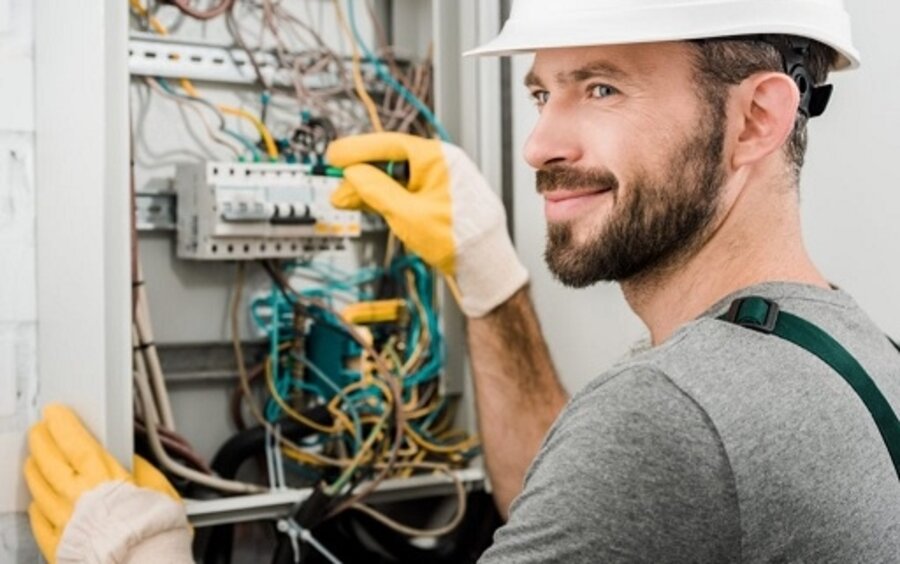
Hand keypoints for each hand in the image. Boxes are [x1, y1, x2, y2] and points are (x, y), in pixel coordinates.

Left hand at [24, 404, 187, 562]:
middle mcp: (79, 497)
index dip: (62, 426)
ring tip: (34, 461)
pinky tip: (37, 503)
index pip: (76, 443)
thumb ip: (144, 472)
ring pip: (40, 489)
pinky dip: (37, 508)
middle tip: (38, 430)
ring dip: (35, 470)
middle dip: (42, 442)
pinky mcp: (58, 546)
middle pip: (50, 462)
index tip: (55, 414)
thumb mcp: (162, 491)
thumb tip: (134, 460)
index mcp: (105, 479)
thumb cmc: (155, 533)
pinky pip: (39, 521)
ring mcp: (65, 521)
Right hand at [328, 132, 528, 316]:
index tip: (334, 155)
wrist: (485, 267)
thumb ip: (377, 191)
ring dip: (369, 189)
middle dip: (360, 174)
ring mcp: (440, 183)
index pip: (390, 145)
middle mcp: (441, 165)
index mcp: (439, 158)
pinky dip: (385, 199)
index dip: (357, 149)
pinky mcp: (438, 201)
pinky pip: (406, 193)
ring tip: (343, 199)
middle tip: (335, 183)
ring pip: (396, 179)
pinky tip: (365, 204)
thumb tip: (353, 173)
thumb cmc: (460, 241)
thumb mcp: (408, 215)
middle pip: (391, 162)